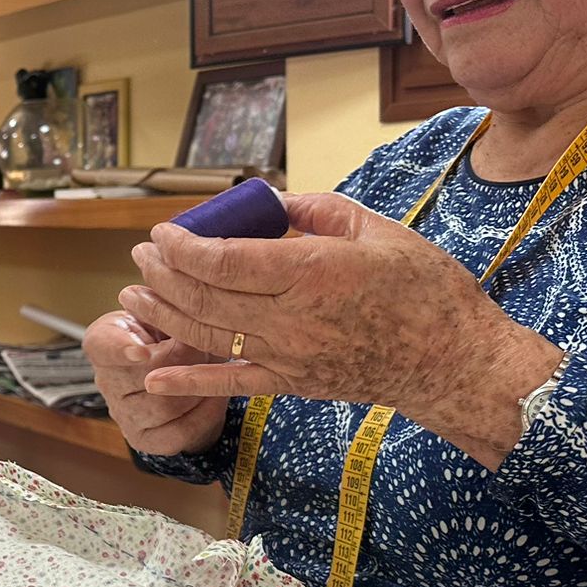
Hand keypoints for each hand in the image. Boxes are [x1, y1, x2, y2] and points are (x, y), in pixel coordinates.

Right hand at [82, 311, 229, 456]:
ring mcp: (123, 413)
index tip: (142, 352)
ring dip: (197, 388)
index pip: (102, 346)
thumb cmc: (170, 333)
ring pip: (164, 407)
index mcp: (104, 341)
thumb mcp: (166, 313)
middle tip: (208, 348)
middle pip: (144, 377)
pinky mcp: (144, 438)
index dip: (121, 349)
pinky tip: (215, 396)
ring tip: (214, 372)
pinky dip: (205, 414)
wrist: (181, 370)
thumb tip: (185, 307)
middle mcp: (106, 380)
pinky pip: (178, 433)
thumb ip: (169, 308)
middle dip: (184, 362)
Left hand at [120, 193, 562, 467]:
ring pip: (209, 335)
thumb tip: (268, 201)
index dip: (183, 247)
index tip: (163, 232)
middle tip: (141, 256)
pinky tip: (153, 375)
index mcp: (313, 272)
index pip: (225, 260)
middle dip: (164, 275)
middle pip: (206, 297)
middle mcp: (293, 317)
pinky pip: (231, 383)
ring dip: (164, 315)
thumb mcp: (378, 231)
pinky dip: (189, 380)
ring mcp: (290, 356)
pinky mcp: (292, 384)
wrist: (453, 362)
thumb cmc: (425, 290)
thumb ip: (317, 211)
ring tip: (133, 295)